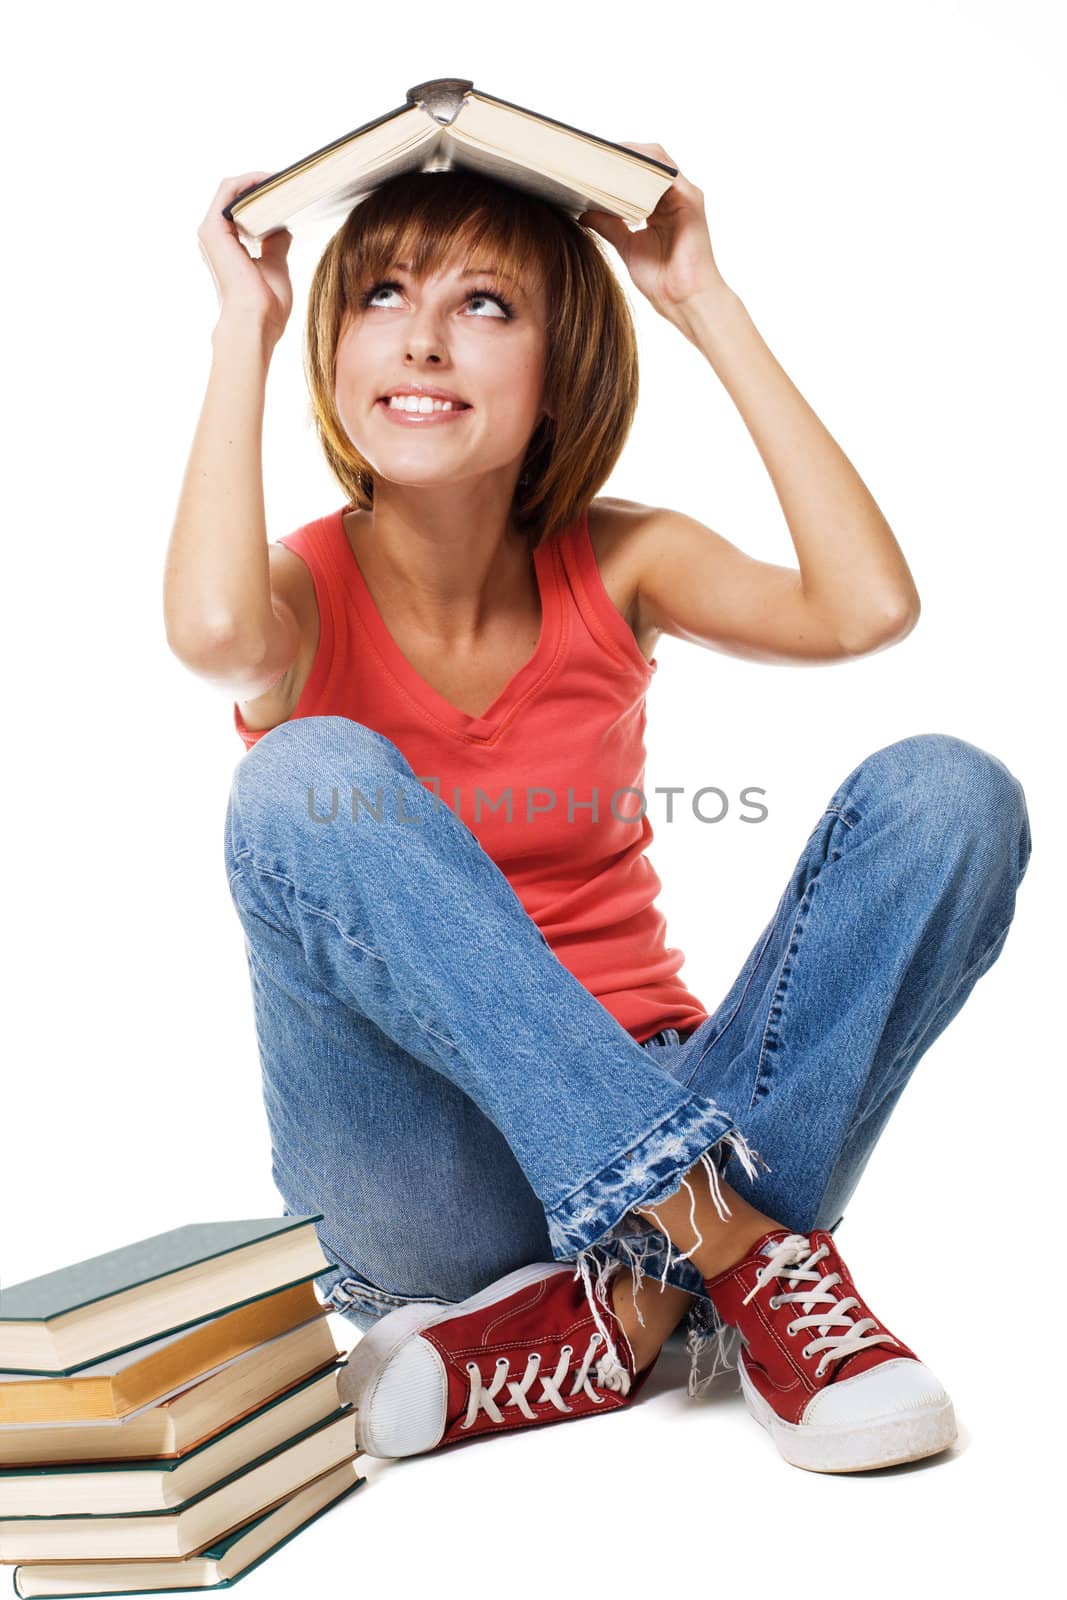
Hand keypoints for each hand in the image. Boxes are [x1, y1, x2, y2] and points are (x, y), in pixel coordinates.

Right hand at [198, 173, 293, 344]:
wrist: (254, 323)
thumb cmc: (266, 305)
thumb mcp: (276, 266)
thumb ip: (276, 244)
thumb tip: (283, 226)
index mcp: (227, 248)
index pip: (241, 212)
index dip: (262, 199)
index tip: (285, 193)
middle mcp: (215, 238)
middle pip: (235, 198)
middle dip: (260, 187)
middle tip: (288, 180)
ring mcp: (211, 232)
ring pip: (230, 191)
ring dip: (256, 181)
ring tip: (283, 178)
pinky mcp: (212, 228)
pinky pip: (229, 190)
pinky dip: (249, 182)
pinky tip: (271, 180)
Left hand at [579, 144, 729, 323]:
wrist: (684, 300)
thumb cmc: (662, 281)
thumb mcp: (627, 247)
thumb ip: (609, 225)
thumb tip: (583, 212)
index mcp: (660, 207)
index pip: (639, 175)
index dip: (616, 165)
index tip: (590, 162)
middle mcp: (674, 197)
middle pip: (648, 163)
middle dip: (621, 154)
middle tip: (591, 154)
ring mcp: (684, 196)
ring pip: (657, 161)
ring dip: (631, 154)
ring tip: (604, 155)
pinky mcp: (691, 200)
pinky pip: (668, 172)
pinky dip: (646, 166)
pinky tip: (625, 167)